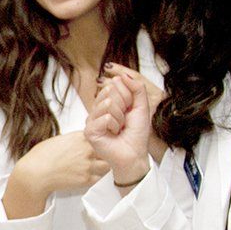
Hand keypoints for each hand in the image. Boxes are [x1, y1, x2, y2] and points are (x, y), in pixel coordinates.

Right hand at [2, 131, 108, 217]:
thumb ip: (73, 140)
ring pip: (108, 165)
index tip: (100, 144)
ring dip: (104, 167)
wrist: (35, 173)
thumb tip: (79, 142)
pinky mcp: (86, 179)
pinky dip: (97, 179)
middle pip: (108, 149)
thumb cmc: (41, 157)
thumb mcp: (58, 140)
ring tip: (97, 169)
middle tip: (102, 157)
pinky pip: (100, 179)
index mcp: (80, 137)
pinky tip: (90, 177)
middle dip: (106, 153)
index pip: (101, 135)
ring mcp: (88, 165)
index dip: (101, 140)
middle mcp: (87, 149)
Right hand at [86, 67, 151, 183]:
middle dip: (123, 107)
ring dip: (120, 118)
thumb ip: (136, 88)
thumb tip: (123, 75)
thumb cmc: (136, 133)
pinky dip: (114, 126)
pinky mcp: (89, 131)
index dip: (128, 97)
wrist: (134, 154)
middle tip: (124, 122)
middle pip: (110, 92)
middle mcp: (98, 108)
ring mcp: (92, 119)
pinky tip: (112, 134)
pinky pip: (105, 118)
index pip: (115, 84)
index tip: (130, 111)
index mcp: (109, 101)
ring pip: (108, 104)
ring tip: (119, 128)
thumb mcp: (141, 106)